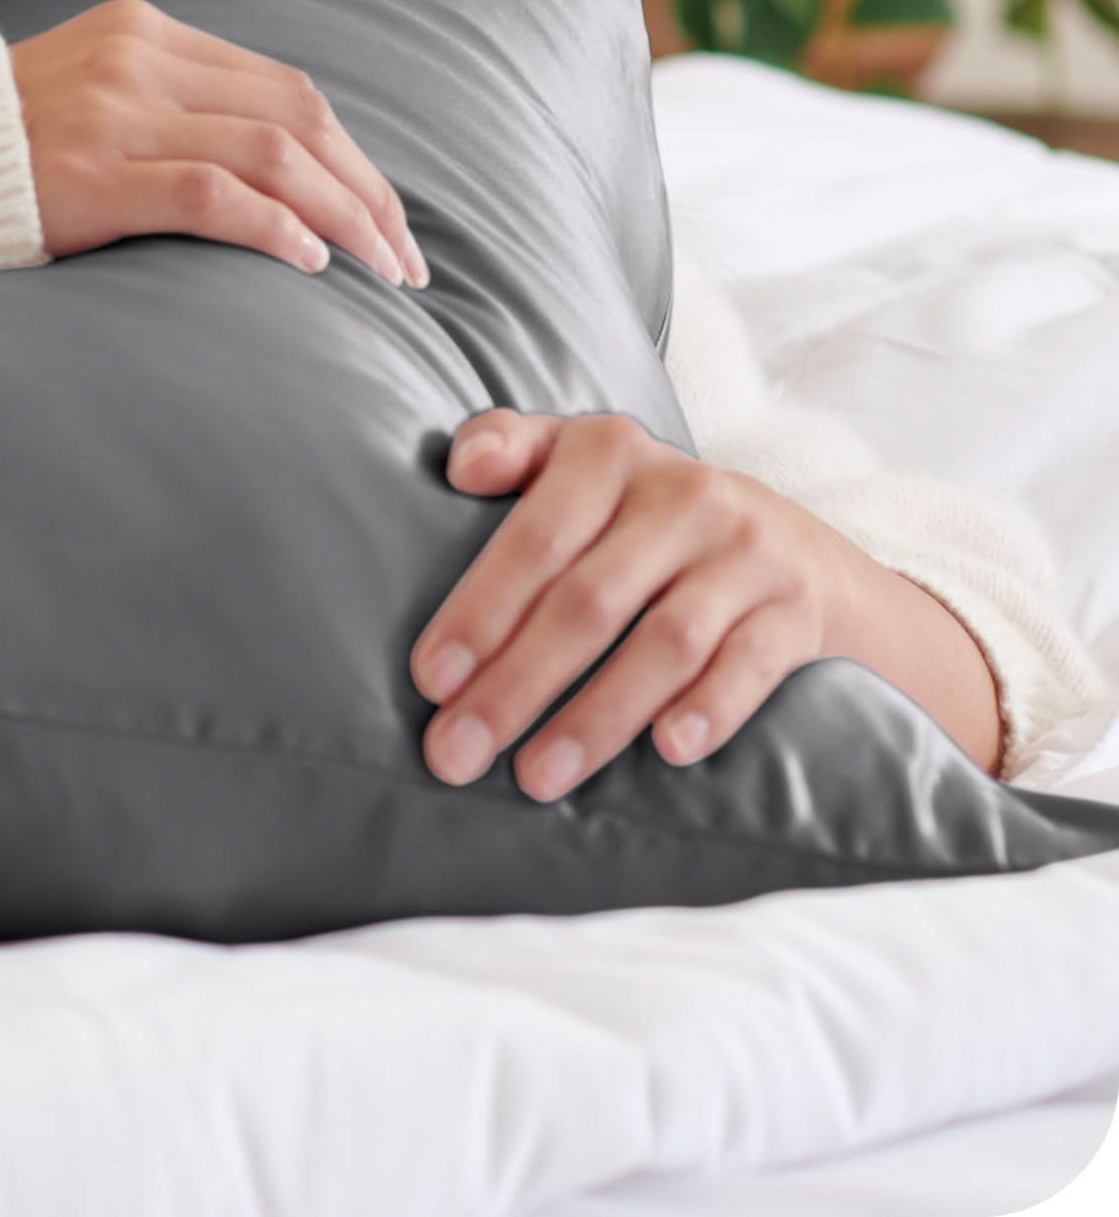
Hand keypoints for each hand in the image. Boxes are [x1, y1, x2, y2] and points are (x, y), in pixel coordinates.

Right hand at [7, 0, 428, 287]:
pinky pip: (210, 194)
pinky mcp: (88, 174)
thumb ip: (166, 108)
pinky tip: (308, 266)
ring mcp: (110, 113)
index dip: (352, 155)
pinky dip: (274, 228)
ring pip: (270, 153)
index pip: (286, 86)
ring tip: (378, 272)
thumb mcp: (85, 97)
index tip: (386, 217)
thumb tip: (269, 166)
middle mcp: (135, 58)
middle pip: (296, 116)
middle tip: (405, 261)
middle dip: (366, 191)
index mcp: (143, 31)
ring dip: (342, 217)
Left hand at [408, 409, 863, 801]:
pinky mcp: (795, 611)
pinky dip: (709, 709)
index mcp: (610, 452)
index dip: (480, 609)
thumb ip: (513, 447)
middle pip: (589, 601)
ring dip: (596, 718)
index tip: (430, 680)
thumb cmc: (646, 511)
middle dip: (516, 684)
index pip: (535, 537)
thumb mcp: (582, 459)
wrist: (795, 546)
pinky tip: (667, 752)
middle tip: (456, 753)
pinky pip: (750, 665)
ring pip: (665, 644)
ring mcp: (746, 554)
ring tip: (534, 777)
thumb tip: (460, 467)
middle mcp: (683, 495)